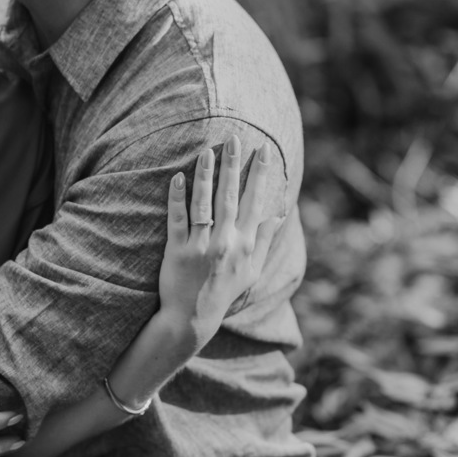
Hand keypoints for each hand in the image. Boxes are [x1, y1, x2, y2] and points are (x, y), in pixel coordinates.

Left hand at [158, 136, 281, 348]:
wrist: (192, 318)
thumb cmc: (224, 291)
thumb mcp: (252, 271)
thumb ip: (264, 241)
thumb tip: (279, 215)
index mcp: (246, 245)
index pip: (255, 203)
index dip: (259, 175)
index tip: (263, 150)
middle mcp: (226, 243)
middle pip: (230, 198)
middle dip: (233, 166)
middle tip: (233, 138)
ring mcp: (201, 247)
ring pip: (204, 205)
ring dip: (206, 176)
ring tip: (206, 151)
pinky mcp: (178, 251)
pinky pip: (178, 220)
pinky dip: (177, 198)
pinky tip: (178, 178)